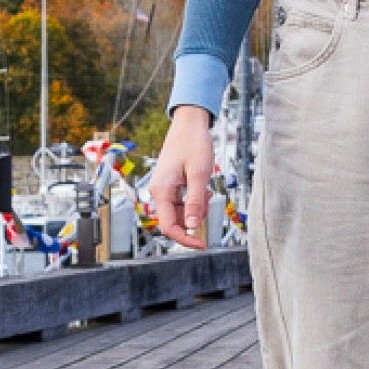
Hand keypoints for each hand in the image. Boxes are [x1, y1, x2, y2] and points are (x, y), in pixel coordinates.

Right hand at [151, 107, 214, 248]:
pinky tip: (203, 188)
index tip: (202, 244)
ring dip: (196, 209)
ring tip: (207, 191)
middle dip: (194, 220)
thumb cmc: (194, 144)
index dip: (185, 239)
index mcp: (162, 191)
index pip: (169, 226)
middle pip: (175, 221)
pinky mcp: (170, 185)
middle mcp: (158, 191)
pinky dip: (195, 200)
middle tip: (209, 205)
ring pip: (180, 212)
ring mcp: (164, 188)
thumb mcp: (200, 174)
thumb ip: (196, 201)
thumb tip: (193, 226)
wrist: (189, 123)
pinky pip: (182, 202)